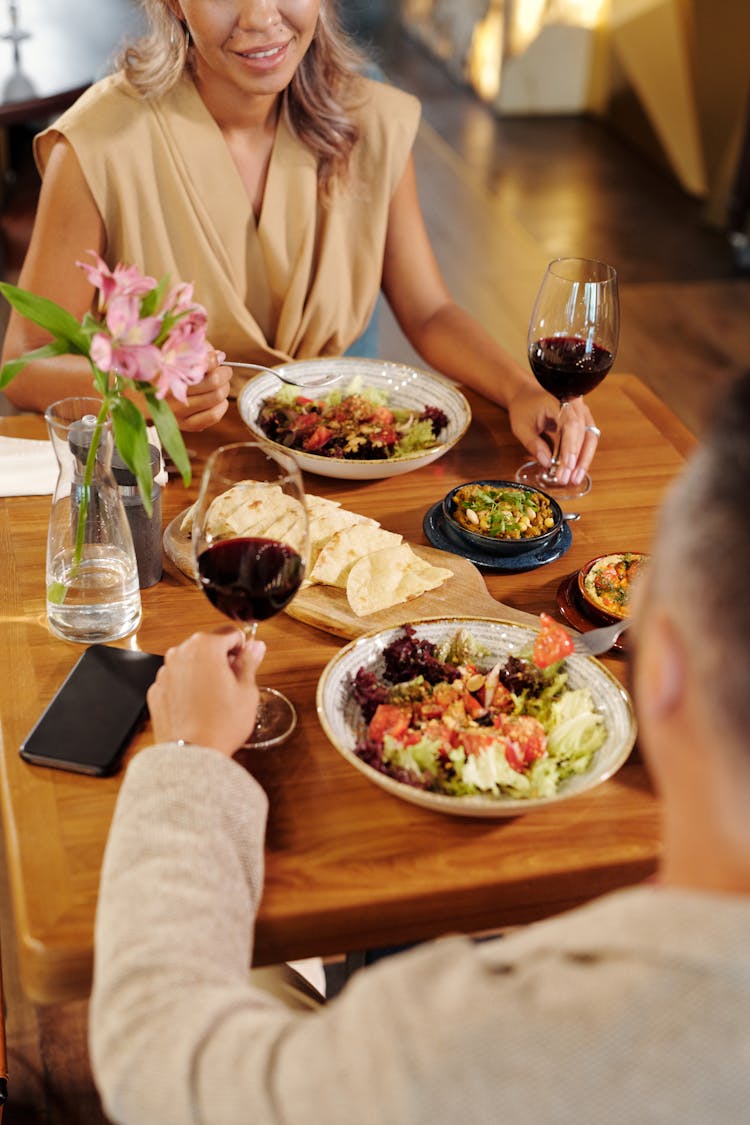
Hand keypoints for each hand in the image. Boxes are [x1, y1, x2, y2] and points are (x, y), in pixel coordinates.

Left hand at [147, 628, 265, 755]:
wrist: (191, 755)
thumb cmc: (220, 724)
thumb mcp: (246, 690)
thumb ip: (249, 661)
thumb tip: (255, 646)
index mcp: (205, 646)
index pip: (230, 633)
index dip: (242, 647)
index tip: (246, 662)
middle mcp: (179, 653)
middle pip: (208, 646)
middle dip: (222, 659)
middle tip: (233, 684)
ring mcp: (165, 672)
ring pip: (190, 663)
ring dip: (203, 672)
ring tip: (215, 699)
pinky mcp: (156, 691)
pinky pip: (177, 681)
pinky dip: (187, 688)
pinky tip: (198, 707)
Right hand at [168, 350, 231, 431]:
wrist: (140, 400)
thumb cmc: (160, 373)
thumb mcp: (171, 354)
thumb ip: (192, 350)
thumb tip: (218, 356)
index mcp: (165, 372)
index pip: (200, 364)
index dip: (213, 360)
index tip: (216, 357)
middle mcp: (171, 394)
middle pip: (214, 381)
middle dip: (224, 373)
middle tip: (223, 371)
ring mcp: (178, 412)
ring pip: (216, 398)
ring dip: (224, 388)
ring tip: (220, 384)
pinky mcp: (185, 425)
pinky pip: (213, 416)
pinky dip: (221, 406)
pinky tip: (217, 400)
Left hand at [507, 386, 599, 486]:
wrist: (527, 394)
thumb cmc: (523, 407)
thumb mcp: (521, 427)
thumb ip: (533, 444)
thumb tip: (547, 463)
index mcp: (559, 403)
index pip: (570, 426)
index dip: (570, 447)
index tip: (566, 465)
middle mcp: (575, 407)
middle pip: (584, 434)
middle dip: (577, 459)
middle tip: (568, 479)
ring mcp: (582, 414)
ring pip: (590, 439)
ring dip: (584, 460)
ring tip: (574, 479)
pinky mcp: (583, 422)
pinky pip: (587, 440)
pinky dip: (582, 456)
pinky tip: (575, 471)